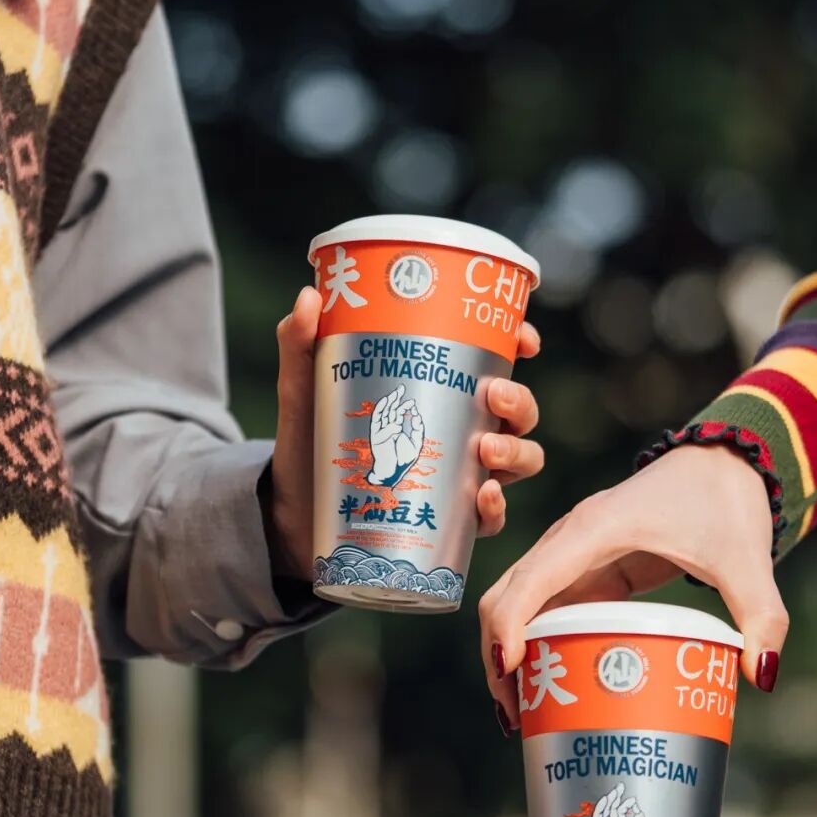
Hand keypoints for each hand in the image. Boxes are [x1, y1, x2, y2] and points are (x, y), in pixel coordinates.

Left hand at [267, 286, 543, 578]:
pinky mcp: (449, 520)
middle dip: (519, 401)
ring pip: (520, 460)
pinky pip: (492, 518)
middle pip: (518, 411)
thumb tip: (309, 296)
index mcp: (439, 389)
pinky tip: (482, 495)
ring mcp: (460, 476)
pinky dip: (497, 509)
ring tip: (485, 448)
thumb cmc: (308, 445)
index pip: (496, 361)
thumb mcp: (303, 390)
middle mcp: (460, 430)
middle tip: (493, 394)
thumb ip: (301, 344)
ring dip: (516, 451)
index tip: (524, 340)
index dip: (520, 345)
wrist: (292, 513)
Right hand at [367, 386, 424, 486]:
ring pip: (382, 413)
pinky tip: (392, 413)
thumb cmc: (404, 459)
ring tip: (393, 394)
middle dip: (394, 398)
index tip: (412, 402)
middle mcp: (386, 428)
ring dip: (387, 403)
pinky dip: (383, 418)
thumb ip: (418, 429)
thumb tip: (417, 415)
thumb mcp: (416, 442)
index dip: (405, 406)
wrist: (394, 472)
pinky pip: (378, 425)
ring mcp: (380, 432)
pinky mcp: (375, 438)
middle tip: (400, 387)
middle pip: (389, 409)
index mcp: (395, 428)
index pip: (398, 412)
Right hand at [480, 442, 787, 725]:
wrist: (723, 463)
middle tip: (515, 716)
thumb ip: (761, 615)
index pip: (531, 580)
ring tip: (524, 713)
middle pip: (507, 595)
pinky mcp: (585, 565)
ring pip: (517, 601)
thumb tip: (760, 674)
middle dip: (498, 655)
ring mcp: (572, 551)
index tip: (510, 675)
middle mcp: (570, 538)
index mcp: (595, 530)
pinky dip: (534, 642)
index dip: (509, 627)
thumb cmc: (726, 501)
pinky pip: (544, 605)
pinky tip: (549, 683)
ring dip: (509, 652)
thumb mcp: (747, 561)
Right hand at [591, 783, 648, 816]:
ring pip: (603, 814)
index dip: (626, 804)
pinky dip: (602, 815)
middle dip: (614, 797)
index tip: (633, 800)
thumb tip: (639, 811)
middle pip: (610, 809)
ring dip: (606, 803)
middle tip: (619, 786)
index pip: (620, 812)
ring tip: (612, 793)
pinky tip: (608, 807)